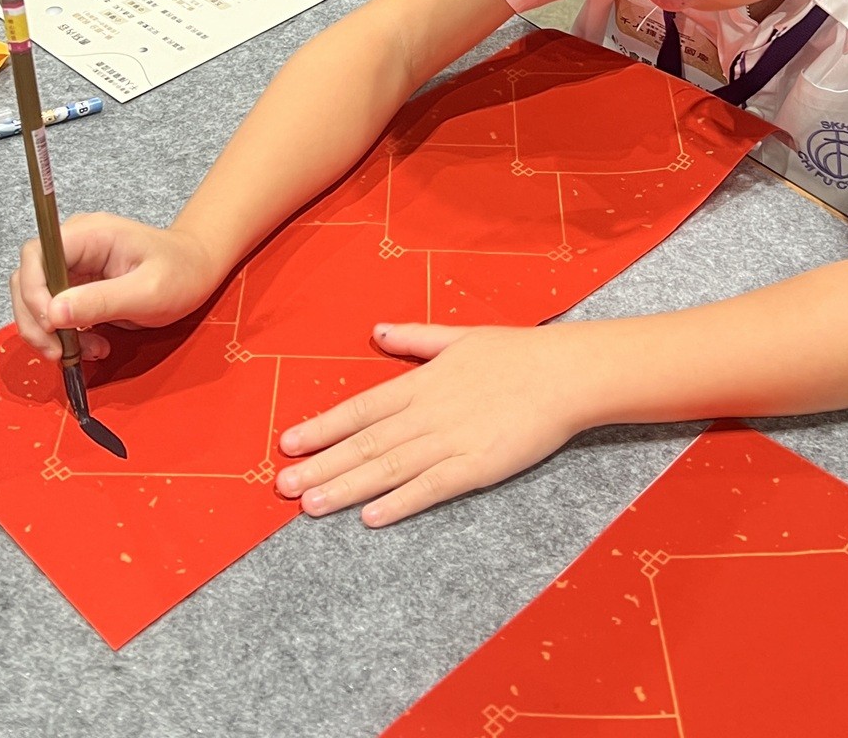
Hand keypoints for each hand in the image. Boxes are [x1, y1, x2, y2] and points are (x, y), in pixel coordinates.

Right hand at [10, 213, 219, 361]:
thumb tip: (54, 313)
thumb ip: (101, 301)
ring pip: (38, 301)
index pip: (37, 253)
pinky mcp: (79, 287)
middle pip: (29, 279)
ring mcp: (76, 266)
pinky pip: (56, 313)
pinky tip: (93, 345)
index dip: (32, 290)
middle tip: (58, 351)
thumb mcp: (147, 291)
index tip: (50, 324)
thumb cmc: (182, 273)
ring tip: (86, 351)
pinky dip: (66, 336)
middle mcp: (76, 246)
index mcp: (91, 234)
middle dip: (36, 320)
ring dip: (51, 334)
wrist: (198, 271)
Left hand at [275, 323, 586, 525]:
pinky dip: (400, 502)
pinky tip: (371, 517)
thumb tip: (377, 331)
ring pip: (388, 468)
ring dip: (347, 487)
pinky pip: (431, 487)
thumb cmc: (517, 353)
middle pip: (364, 442)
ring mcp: (451, 441)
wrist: (566, 373)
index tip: (287, 442)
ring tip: (310, 506)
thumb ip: (416, 338)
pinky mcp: (478, 466)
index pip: (361, 408)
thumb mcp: (460, 336)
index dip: (322, 427)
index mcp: (422, 382)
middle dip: (321, 465)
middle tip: (281, 486)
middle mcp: (427, 412)